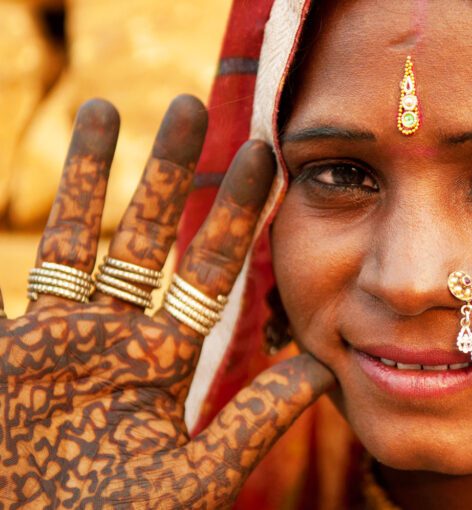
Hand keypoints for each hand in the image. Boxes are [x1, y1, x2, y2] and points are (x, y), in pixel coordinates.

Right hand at [0, 97, 334, 507]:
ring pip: (82, 237)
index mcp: (166, 362)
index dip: (236, 216)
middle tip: (193, 105)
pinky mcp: (12, 348)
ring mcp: (61, 335)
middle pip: (150, 236)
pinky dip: (39, 227)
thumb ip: (253, 422)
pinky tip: (40, 175)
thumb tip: (323, 369)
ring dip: (91, 174)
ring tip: (107, 107)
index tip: (265, 160)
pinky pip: (33, 275)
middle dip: (168, 172)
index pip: (211, 272)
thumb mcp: (195, 477)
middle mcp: (119, 337)